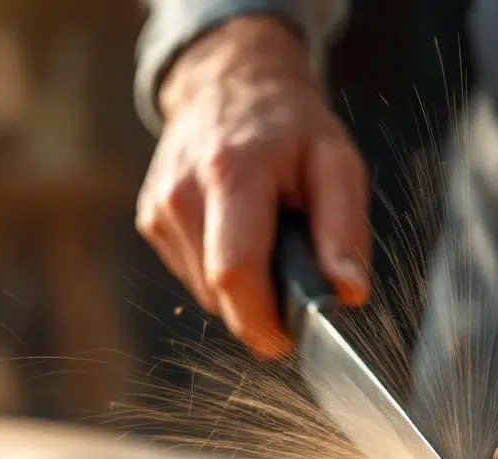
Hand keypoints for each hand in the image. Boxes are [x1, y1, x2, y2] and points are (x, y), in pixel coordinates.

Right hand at [135, 17, 370, 358]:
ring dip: (243, 286)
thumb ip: (344, 230)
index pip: (236, 272)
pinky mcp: (149, 219)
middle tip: (293, 276)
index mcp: (232, 173)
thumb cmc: (291, 127)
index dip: (262, 320)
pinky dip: (221, 269)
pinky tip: (237, 232)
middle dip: (260, 306)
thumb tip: (348, 293)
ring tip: (266, 238)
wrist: (229, 82)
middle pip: (219, 292)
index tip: (288, 337)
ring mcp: (159, 207)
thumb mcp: (337, 163)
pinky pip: (192, 274)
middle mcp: (182, 192)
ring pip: (205, 291)